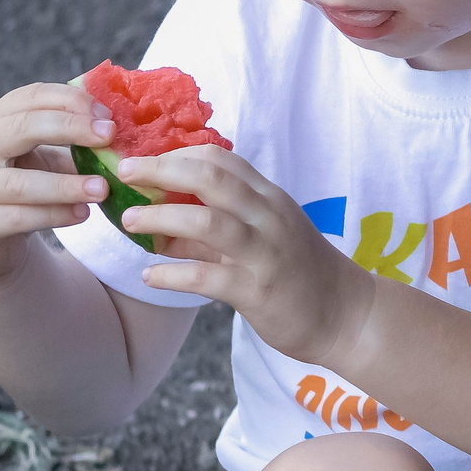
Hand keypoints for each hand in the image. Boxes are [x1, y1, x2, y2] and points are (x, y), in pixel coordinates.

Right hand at [0, 81, 116, 284]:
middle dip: (69, 128)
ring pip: (18, 183)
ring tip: (103, 189)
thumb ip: (72, 144)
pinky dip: (53, 215)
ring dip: (66, 186)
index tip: (108, 116)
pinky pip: (16, 218)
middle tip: (109, 137)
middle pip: (20, 128)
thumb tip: (122, 134)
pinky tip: (81, 214)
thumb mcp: (42, 158)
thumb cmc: (21, 187)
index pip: (29, 97)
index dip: (70, 101)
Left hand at [117, 145, 374, 363]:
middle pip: (212, 179)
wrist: (345, 314)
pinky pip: (208, 278)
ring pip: (208, 223)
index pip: (221, 160)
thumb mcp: (260, 238)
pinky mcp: (259, 292)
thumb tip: (157, 224)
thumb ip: (212, 228)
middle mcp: (269, 218)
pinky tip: (150, 276)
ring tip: (130, 221)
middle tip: (125, 173)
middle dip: (162, 171)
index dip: (176, 155)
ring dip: (162, 218)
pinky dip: (173, 275)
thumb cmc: (298, 272)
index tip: (142, 161)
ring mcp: (266, 254)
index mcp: (269, 199)